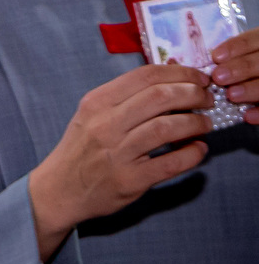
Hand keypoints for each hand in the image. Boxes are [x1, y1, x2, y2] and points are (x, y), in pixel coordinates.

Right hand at [28, 63, 212, 259]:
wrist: (58, 190)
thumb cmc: (80, 150)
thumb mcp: (92, 115)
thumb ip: (125, 97)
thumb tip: (170, 77)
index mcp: (97, 102)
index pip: (145, 76)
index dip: (180, 73)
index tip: (199, 77)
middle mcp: (105, 125)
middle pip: (160, 97)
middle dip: (193, 94)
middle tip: (206, 99)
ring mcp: (117, 153)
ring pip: (167, 127)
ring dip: (196, 123)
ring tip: (204, 124)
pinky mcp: (129, 180)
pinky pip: (170, 163)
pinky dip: (191, 154)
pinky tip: (198, 150)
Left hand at [211, 27, 258, 121]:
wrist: (257, 76)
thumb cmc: (250, 65)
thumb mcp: (249, 54)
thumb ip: (237, 55)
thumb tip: (212, 59)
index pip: (256, 39)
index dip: (237, 47)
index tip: (216, 57)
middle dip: (241, 68)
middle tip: (219, 77)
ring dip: (251, 89)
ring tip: (231, 95)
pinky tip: (247, 116)